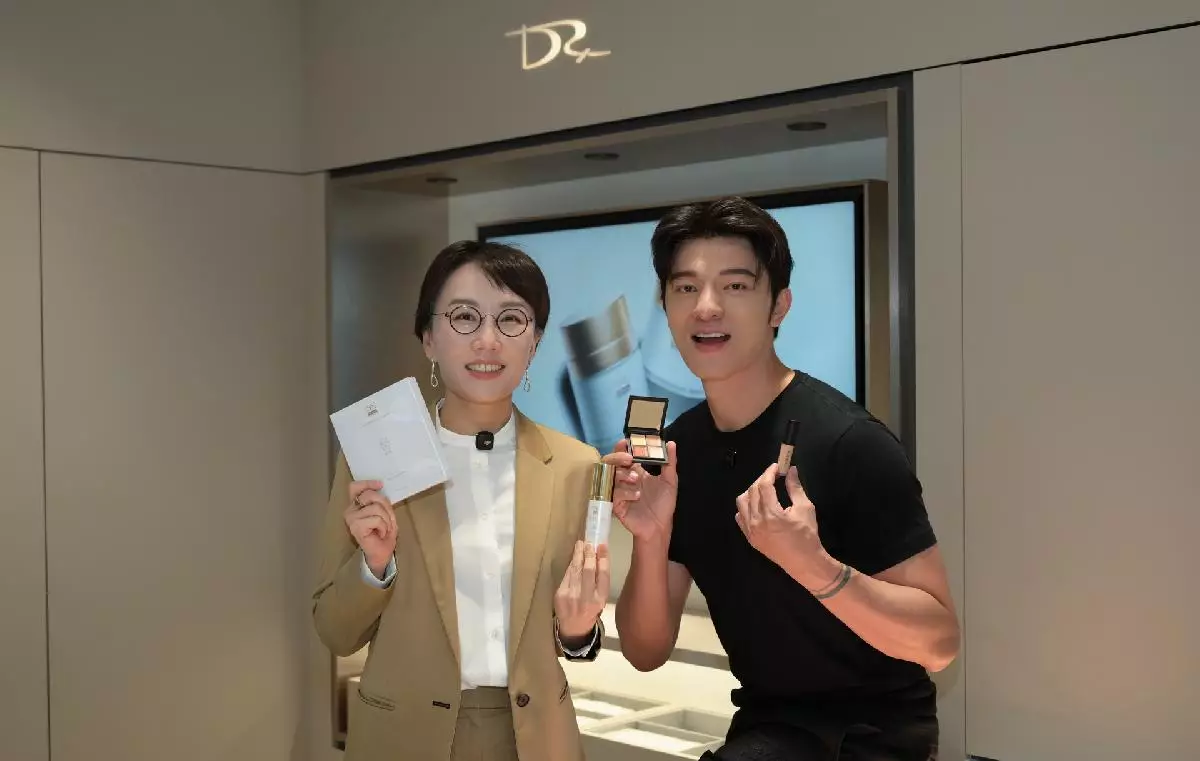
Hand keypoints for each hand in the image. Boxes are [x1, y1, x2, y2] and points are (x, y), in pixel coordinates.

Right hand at [343, 479, 396, 578]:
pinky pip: (376, 519)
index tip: (380, 484)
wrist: (382, 554)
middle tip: (388, 520)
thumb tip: (380, 486)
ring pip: (376, 507)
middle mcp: (350, 510)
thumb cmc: (383, 534)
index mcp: (356, 505)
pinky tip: (380, 534)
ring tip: (384, 529)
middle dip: (385, 506)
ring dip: (386, 519)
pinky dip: (384, 526)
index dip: (367, 483)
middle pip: (370, 495)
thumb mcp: (385, 512)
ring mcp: (351, 519)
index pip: (354, 487)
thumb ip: (379, 501)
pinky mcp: (355, 527)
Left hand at [554, 541, 609, 639]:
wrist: (574, 627)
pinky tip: (574, 557)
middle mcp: (587, 598)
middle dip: (589, 554)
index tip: (602, 545)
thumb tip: (600, 555)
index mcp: (600, 599)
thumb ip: (601, 580)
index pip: (603, 575)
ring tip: (581, 544)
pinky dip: (571, 564)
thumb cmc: (591, 609)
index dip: (603, 558)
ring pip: (575, 570)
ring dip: (578, 555)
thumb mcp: (601, 598)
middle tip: (589, 543)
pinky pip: (567, 574)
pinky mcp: (560, 594)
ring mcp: (572, 596)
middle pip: (588, 570)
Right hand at [607, 441, 678, 542]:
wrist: (659, 526)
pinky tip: (637, 496)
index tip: (626, 441)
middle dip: (617, 457)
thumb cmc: (663, 504)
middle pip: (612, 463)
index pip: (625, 456)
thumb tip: (671, 443)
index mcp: (636, 472)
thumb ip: (669, 463)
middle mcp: (625, 480)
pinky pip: (615, 494)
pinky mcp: (616, 505)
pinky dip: (626, 492)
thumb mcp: (670, 482)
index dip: (623, 448)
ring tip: (636, 479)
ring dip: (623, 475)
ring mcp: (619, 492)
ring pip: (611, 476)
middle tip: (628, 458)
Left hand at [735, 463, 839, 590]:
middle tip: (773, 476)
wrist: (804, 562)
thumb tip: (791, 470)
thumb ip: (795, 488)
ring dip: (751, 492)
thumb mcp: (805, 508)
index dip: (769, 472)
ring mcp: (750, 530)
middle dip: (761, 480)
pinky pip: (740, 517)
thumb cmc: (807, 535)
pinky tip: (756, 505)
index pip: (764, 485)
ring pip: (742, 503)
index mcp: (771, 513)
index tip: (777, 467)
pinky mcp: (750, 538)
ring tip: (763, 489)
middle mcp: (756, 521)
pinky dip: (745, 507)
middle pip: (752, 491)